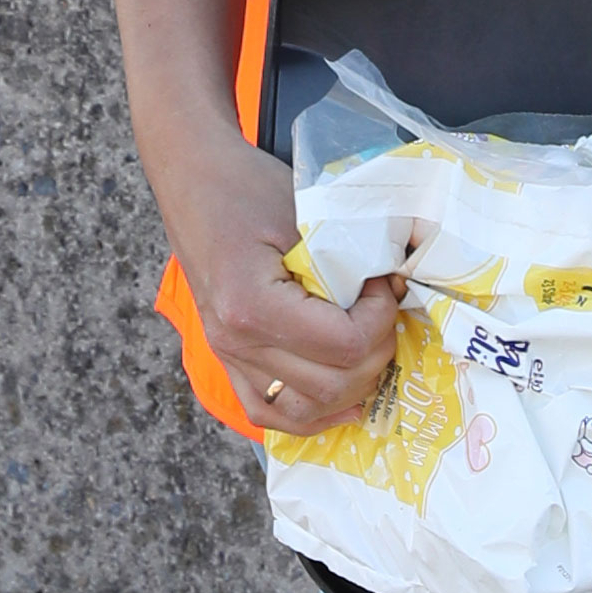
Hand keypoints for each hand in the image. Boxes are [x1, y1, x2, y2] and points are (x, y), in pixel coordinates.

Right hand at [145, 120, 404, 435]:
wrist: (192, 178)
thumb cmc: (246, 185)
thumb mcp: (307, 213)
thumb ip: (352, 258)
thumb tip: (398, 286)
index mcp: (252, 306)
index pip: (343, 345)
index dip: (380, 319)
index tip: (383, 284)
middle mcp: (237, 342)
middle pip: (332, 385)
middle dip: (375, 351)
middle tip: (382, 309)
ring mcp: (227, 355)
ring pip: (305, 411)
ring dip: (351, 386)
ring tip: (366, 345)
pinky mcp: (227, 356)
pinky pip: (268, 411)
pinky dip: (311, 413)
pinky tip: (342, 398)